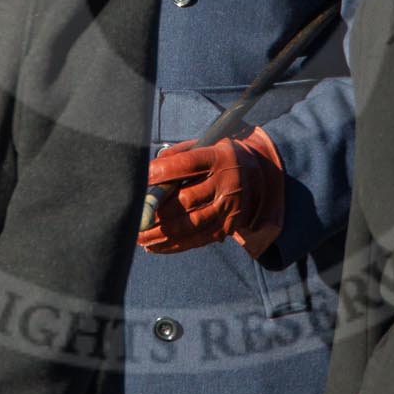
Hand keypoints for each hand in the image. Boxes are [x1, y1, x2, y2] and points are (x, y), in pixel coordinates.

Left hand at [138, 127, 283, 253]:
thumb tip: (150, 169)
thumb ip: (178, 155)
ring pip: (191, 224)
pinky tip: (154, 246)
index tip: (140, 178)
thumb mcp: (204, 147)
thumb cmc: (218, 158)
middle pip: (187, 199)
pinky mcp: (230, 226)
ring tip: (138, 236)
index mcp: (219, 157)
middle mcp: (227, 183)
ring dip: (161, 233)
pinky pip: (199, 239)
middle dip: (156, 210)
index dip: (162, 172)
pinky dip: (174, 245)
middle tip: (133, 216)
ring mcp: (230, 207)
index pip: (188, 164)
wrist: (260, 174)